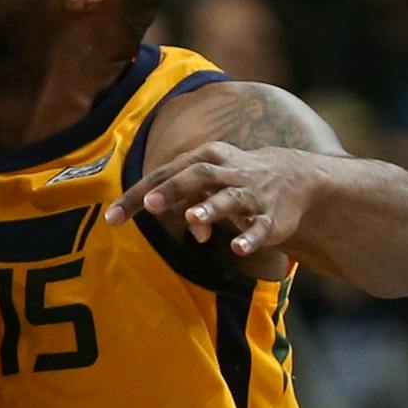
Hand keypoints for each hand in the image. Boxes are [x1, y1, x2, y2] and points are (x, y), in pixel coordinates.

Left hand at [104, 140, 315, 258]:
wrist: (296, 177)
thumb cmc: (236, 179)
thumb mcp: (210, 186)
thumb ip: (188, 203)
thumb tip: (189, 229)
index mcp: (204, 159)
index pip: (163, 174)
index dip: (136, 195)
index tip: (112, 217)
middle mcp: (227, 172)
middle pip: (196, 176)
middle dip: (173, 189)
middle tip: (150, 204)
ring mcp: (251, 194)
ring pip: (230, 198)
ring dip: (211, 208)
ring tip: (194, 218)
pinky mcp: (273, 217)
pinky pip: (261, 227)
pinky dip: (250, 237)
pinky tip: (237, 248)